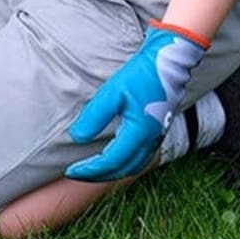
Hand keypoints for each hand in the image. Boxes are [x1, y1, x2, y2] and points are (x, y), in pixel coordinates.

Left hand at [65, 21, 207, 181]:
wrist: (169, 62)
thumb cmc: (141, 75)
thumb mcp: (111, 94)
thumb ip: (93, 118)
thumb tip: (77, 137)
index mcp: (139, 133)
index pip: (110, 162)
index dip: (89, 169)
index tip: (70, 170)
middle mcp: (150, 140)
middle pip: (122, 170)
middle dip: (97, 176)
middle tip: (76, 175)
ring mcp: (157, 138)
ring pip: (132, 167)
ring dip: (111, 173)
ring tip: (92, 171)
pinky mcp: (158, 132)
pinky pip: (140, 158)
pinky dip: (124, 165)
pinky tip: (113, 160)